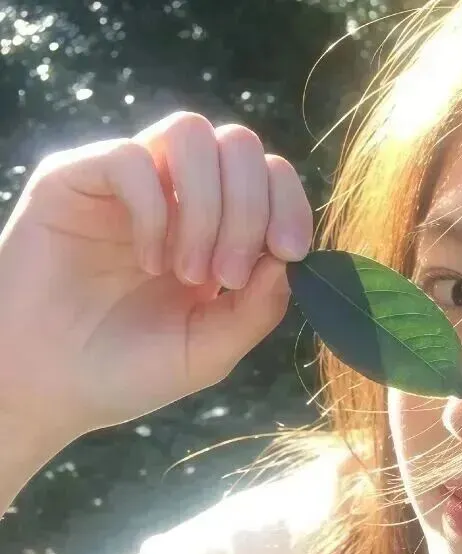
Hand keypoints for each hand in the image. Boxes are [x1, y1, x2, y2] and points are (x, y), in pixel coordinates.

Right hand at [0, 110, 313, 450]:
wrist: (47, 389)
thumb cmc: (128, 371)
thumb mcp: (209, 350)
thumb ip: (258, 308)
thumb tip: (289, 258)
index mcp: (217, 230)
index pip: (270, 176)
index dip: (290, 203)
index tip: (290, 252)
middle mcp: (176, 196)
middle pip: (240, 146)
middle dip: (250, 210)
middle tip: (225, 278)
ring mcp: (128, 183)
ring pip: (191, 132)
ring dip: (206, 207)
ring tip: (189, 273)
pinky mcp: (75, 178)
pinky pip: (131, 157)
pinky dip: (154, 211)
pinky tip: (147, 261)